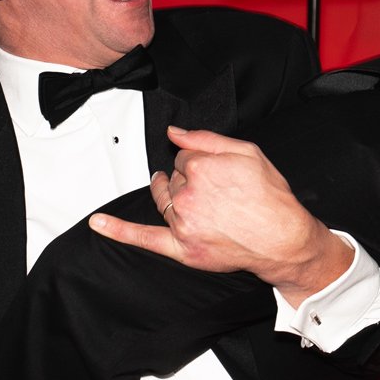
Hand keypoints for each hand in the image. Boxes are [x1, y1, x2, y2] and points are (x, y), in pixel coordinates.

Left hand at [88, 127, 349, 302]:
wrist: (282, 238)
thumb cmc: (270, 197)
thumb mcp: (248, 152)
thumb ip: (207, 139)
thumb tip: (176, 132)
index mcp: (202, 166)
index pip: (184, 158)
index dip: (199, 162)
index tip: (215, 171)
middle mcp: (187, 194)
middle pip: (173, 179)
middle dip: (187, 180)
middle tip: (214, 190)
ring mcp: (181, 222)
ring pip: (163, 201)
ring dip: (167, 194)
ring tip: (183, 196)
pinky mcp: (181, 248)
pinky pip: (144, 238)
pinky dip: (119, 230)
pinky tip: (98, 223)